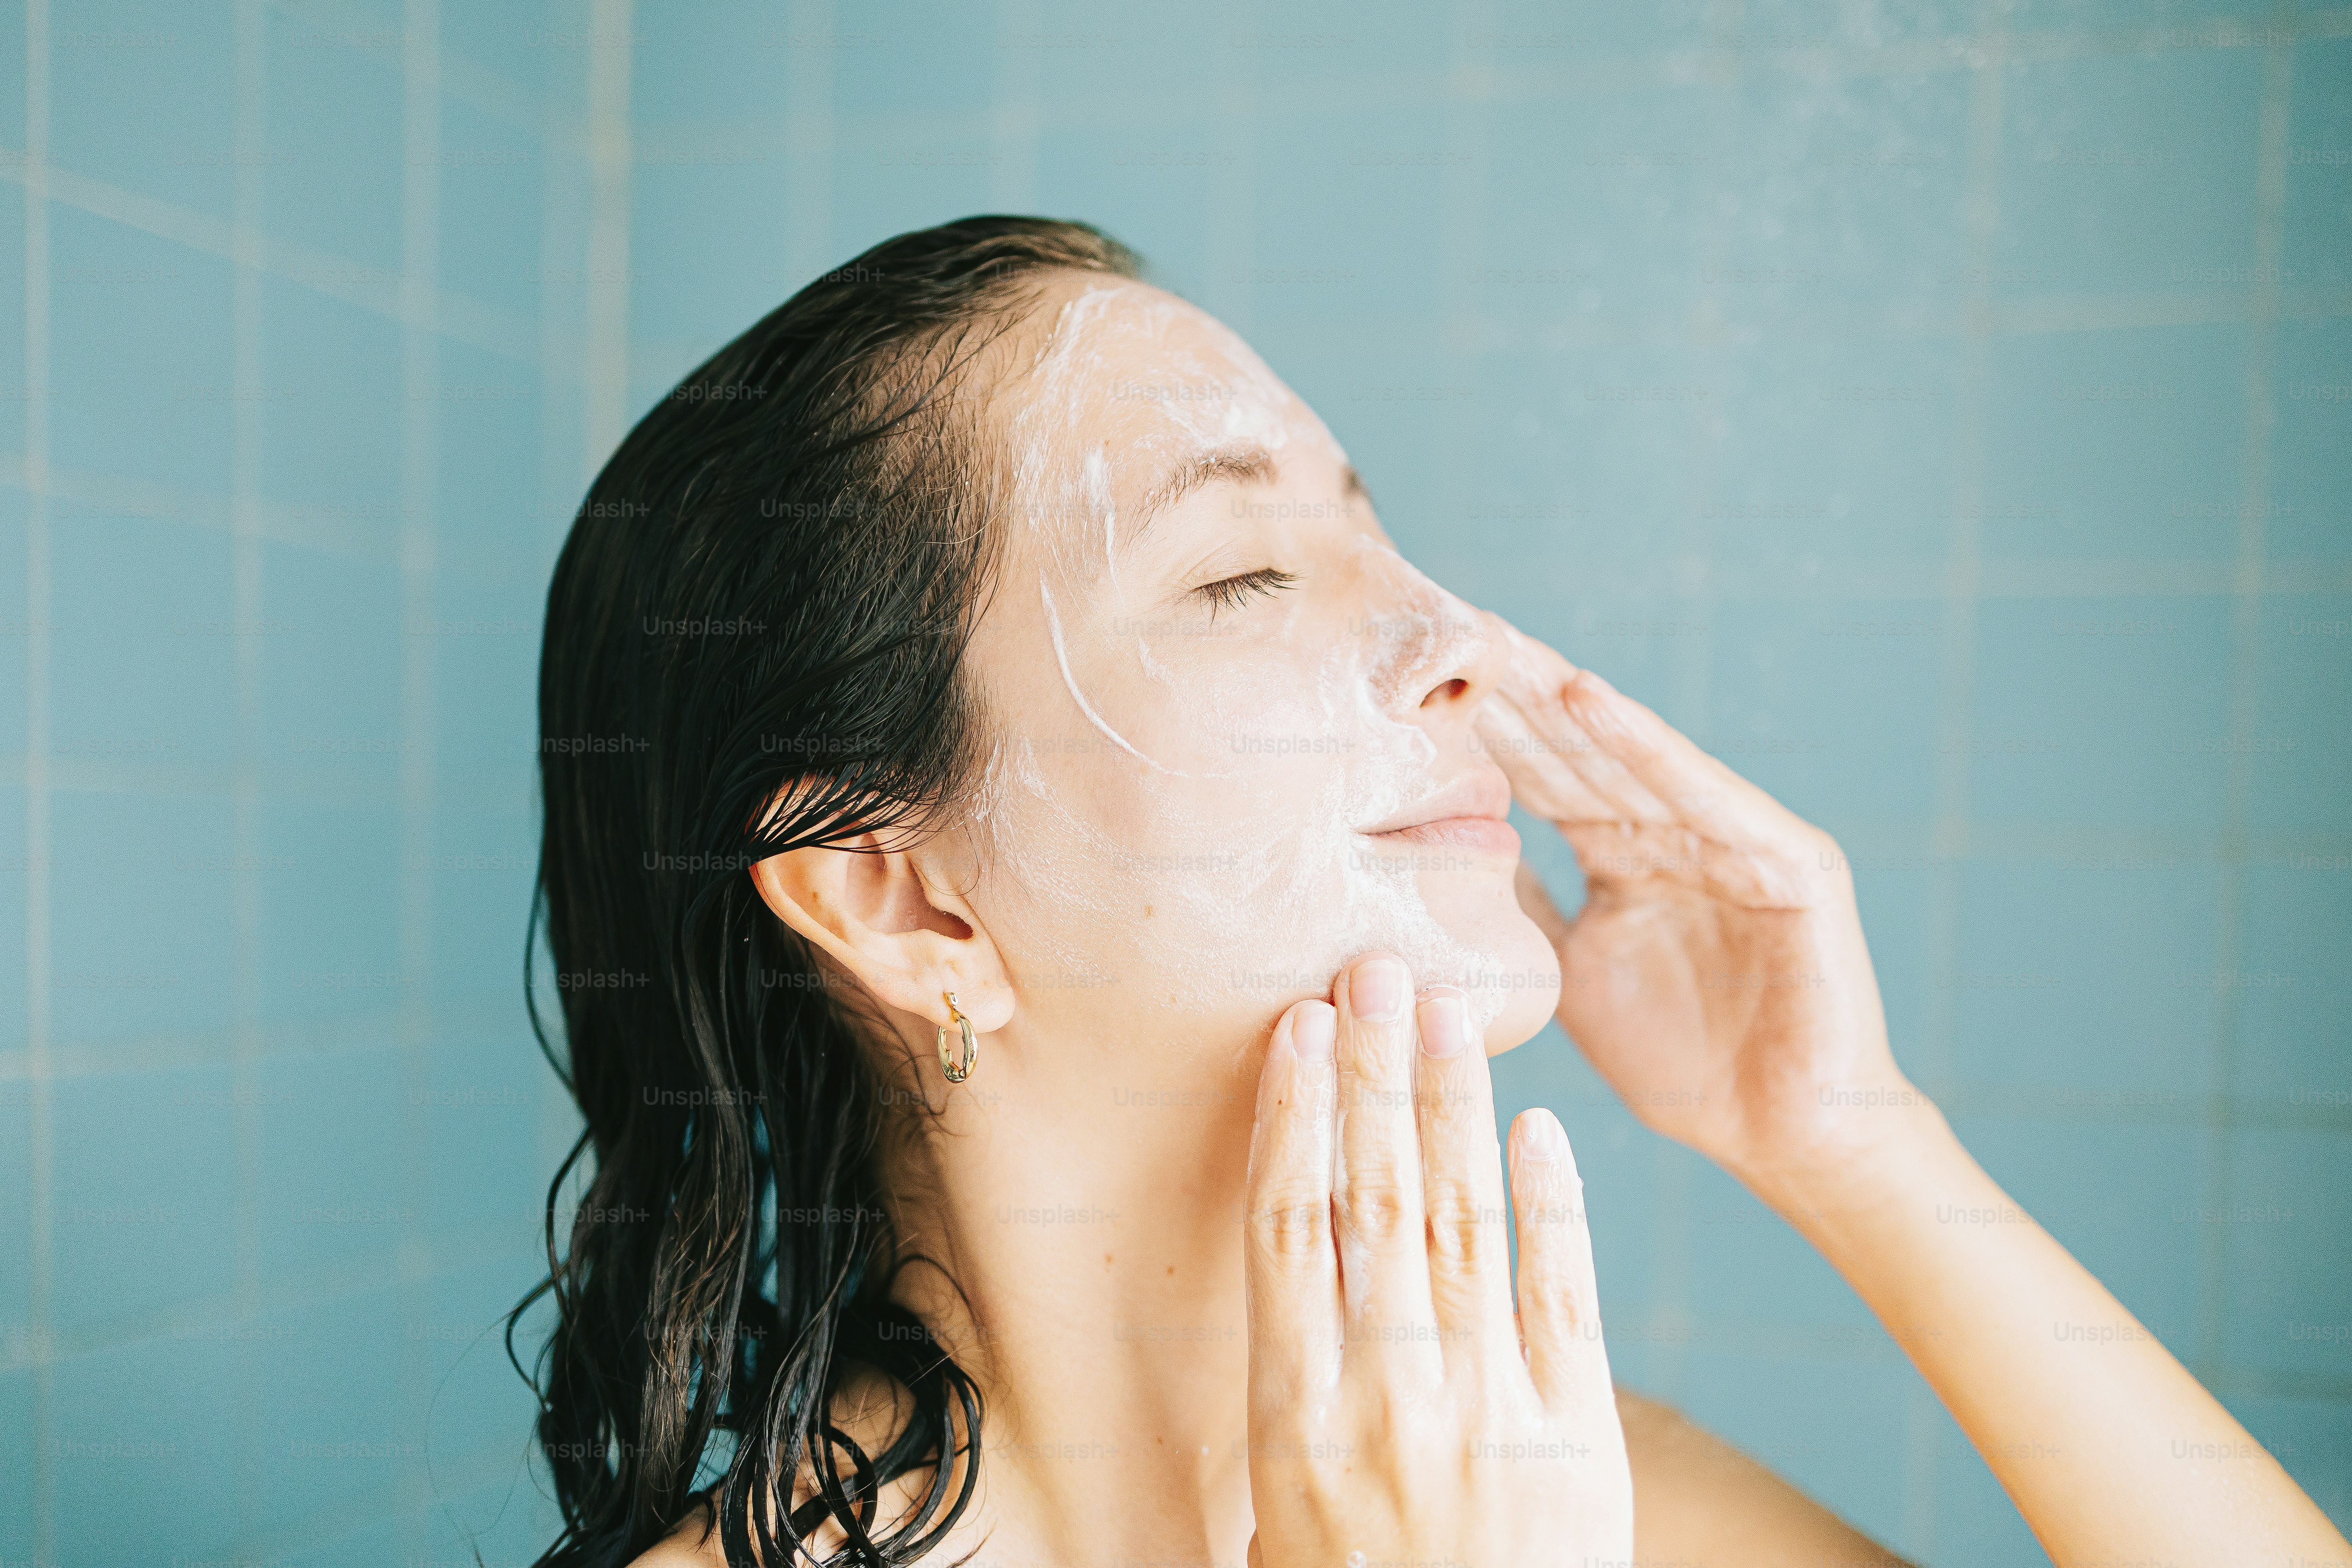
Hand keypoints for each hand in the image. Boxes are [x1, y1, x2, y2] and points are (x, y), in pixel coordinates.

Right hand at [1242, 952, 1632, 1567]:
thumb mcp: (1279, 1518)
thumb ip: (1287, 1402)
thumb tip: (1287, 1281)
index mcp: (1297, 1419)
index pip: (1289, 1231)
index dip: (1293, 1118)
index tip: (1296, 1030)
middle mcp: (1387, 1395)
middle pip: (1375, 1200)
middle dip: (1373, 1073)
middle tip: (1372, 969)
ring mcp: (1488, 1408)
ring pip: (1463, 1221)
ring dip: (1452, 1105)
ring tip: (1443, 1010)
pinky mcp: (1577, 1433)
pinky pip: (1561, 1292)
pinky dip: (1552, 1203)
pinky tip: (1539, 1127)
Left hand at [1472, 617, 1916, 1184]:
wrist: (1783, 1135)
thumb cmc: (1682, 1064)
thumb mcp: (1570, 972)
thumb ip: (1524, 911)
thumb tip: (1439, 862)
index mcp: (1625, 855)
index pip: (1542, 777)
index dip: (1485, 730)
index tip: (1413, 682)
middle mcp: (1676, 833)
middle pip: (1580, 752)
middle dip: (1517, 693)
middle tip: (1447, 628)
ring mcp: (1735, 839)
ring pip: (1632, 758)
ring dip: (1567, 698)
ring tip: (1503, 645)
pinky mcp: (1788, 859)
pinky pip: (1705, 793)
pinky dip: (1648, 744)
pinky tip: (1591, 697)